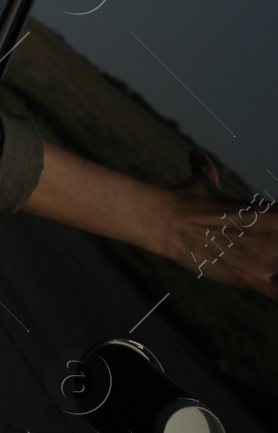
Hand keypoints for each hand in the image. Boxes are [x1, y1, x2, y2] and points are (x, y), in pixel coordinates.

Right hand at [156, 150, 277, 300]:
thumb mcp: (202, 182)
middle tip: (261, 243)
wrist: (166, 220)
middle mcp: (272, 237)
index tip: (271, 229)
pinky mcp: (247, 279)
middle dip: (276, 244)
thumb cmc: (185, 199)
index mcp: (270, 214)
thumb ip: (206, 169)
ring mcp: (262, 260)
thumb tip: (195, 154)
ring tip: (267, 260)